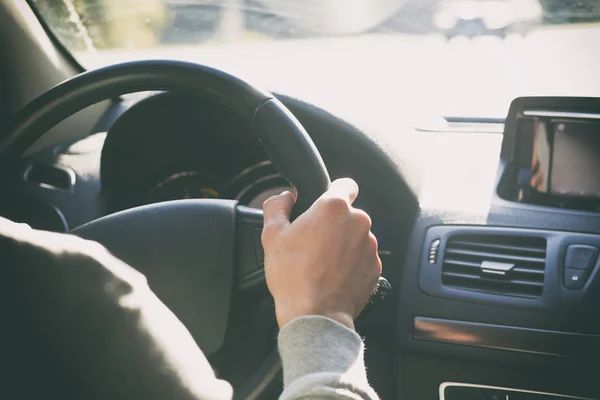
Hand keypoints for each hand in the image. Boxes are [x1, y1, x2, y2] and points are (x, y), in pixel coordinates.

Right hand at [262, 178, 381, 329]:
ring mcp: (370, 246)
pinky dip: (351, 263)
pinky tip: (333, 275)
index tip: (325, 203)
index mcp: (334, 207)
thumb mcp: (272, 236)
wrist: (315, 316)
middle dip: (333, 224)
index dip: (334, 191)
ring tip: (321, 263)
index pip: (345, 184)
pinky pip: (362, 258)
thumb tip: (284, 197)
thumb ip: (276, 207)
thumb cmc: (294, 276)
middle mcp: (358, 222)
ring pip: (356, 236)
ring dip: (343, 244)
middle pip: (348, 214)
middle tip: (312, 242)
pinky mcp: (375, 267)